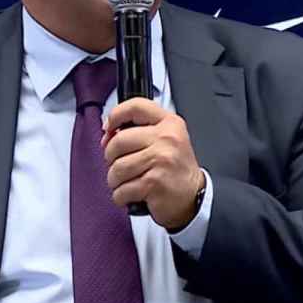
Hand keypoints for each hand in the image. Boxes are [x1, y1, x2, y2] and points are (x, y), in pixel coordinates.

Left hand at [101, 98, 205, 230]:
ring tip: (125, 182)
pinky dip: (121, 196)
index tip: (108, 129)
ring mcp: (161, 160)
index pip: (135, 106)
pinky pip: (122, 189)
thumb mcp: (166, 138)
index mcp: (169, 123)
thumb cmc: (174, 167)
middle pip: (118, 141)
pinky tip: (131, 194)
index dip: (115, 115)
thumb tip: (108, 132)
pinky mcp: (154, 183)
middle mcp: (166, 139)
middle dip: (111, 157)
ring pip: (117, 168)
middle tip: (118, 164)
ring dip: (115, 180)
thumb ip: (141, 129)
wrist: (194, 195)